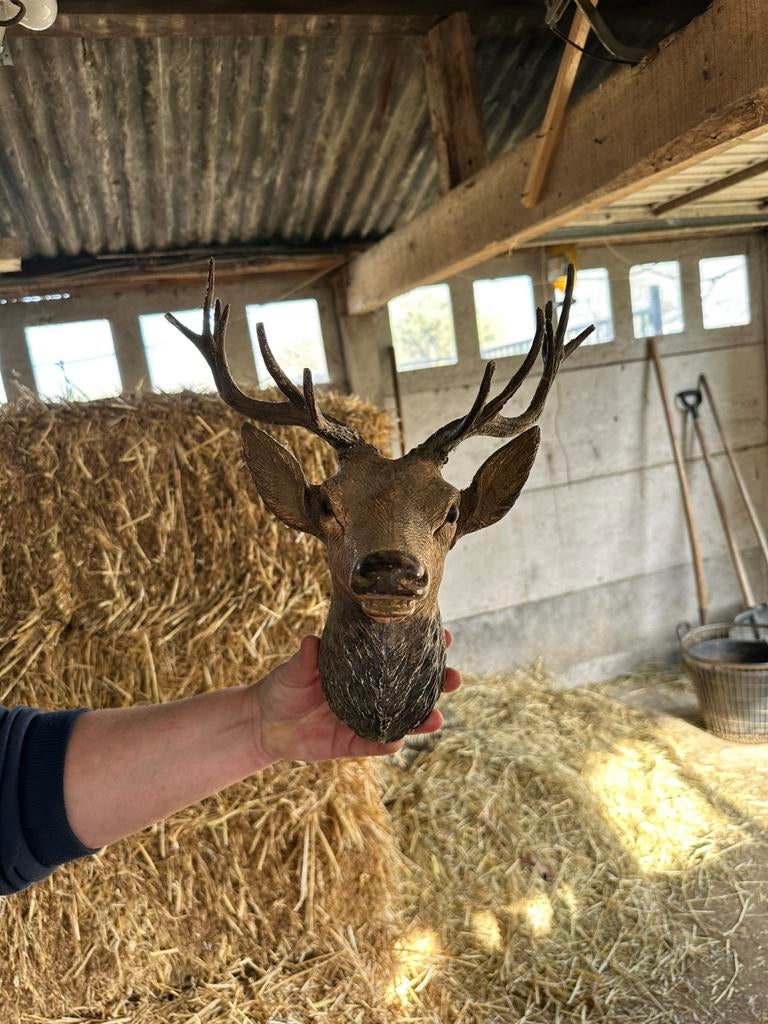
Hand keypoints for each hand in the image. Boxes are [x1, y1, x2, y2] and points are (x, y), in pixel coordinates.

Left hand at [249, 633, 460, 762]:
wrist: (264, 725)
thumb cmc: (282, 687)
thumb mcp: (293, 670)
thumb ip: (305, 659)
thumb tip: (311, 641)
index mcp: (364, 666)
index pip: (400, 654)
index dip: (425, 645)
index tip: (445, 636)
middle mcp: (372, 692)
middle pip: (414, 687)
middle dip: (438, 683)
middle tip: (455, 678)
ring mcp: (366, 718)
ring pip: (404, 719)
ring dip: (423, 719)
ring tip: (437, 718)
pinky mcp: (354, 744)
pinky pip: (377, 745)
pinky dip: (389, 744)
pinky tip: (400, 741)